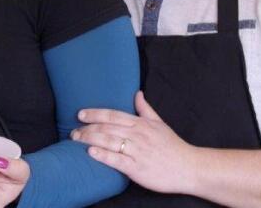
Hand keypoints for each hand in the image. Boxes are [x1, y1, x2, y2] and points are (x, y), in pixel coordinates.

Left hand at [71, 91, 198, 194]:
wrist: (189, 167)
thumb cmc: (172, 146)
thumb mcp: (160, 123)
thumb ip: (146, 109)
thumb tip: (137, 93)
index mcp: (141, 124)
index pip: (113, 114)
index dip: (95, 113)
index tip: (80, 114)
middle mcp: (138, 135)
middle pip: (107, 127)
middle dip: (87, 127)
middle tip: (72, 130)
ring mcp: (137, 151)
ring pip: (108, 141)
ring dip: (89, 139)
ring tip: (76, 139)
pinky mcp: (137, 168)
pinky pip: (117, 160)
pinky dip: (103, 155)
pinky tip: (91, 152)